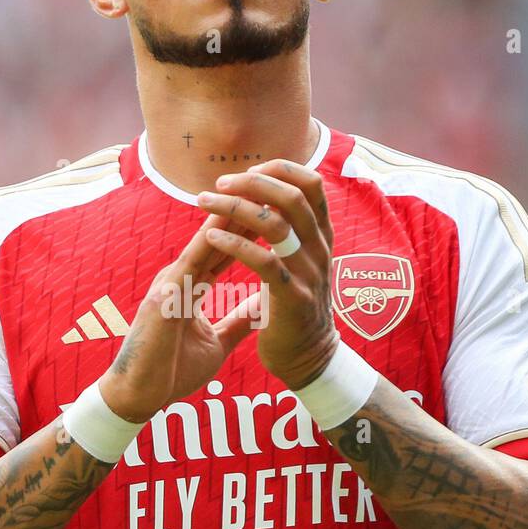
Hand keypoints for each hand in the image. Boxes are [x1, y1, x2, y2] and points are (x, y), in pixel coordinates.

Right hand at [99, 208, 258, 421]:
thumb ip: (238, 322)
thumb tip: (264, 306)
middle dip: (242, 213)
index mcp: (189, 287)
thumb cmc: (170, 372)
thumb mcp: (216, 344)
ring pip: (204, 244)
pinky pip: (188, 266)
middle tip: (268, 187)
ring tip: (251, 193)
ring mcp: (168, 285)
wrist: (138, 397)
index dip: (247, 230)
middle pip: (216, 239)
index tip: (273, 210)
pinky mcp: (162, 299)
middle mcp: (178, 278)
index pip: (223, 251)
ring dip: (227, 219)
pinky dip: (207, 245)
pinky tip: (222, 225)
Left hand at [196, 159, 340, 389]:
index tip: (250, 170)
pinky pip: (264, 262)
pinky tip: (211, 237)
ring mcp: (309, 273)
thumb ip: (291, 234)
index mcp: (322, 237)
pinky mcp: (293, 298)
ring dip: (236, 207)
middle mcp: (321, 249)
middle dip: (253, 181)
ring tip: (205, 202)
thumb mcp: (301, 263)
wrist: (309, 359)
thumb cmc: (297, 308)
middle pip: (293, 196)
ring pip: (277, 225)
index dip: (280, 169)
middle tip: (220, 182)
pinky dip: (235, 244)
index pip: (312, 184)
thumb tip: (270, 201)